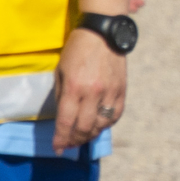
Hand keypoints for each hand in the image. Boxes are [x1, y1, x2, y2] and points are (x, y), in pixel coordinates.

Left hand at [52, 27, 125, 152]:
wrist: (103, 32)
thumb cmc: (77, 50)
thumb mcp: (61, 71)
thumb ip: (62, 95)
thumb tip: (63, 119)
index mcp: (74, 87)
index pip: (66, 122)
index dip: (61, 138)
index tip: (57, 148)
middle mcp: (93, 93)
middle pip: (84, 128)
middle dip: (74, 140)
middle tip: (69, 144)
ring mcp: (110, 92)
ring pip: (101, 125)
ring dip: (90, 135)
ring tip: (82, 137)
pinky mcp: (121, 90)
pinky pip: (115, 115)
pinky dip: (106, 124)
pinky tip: (98, 125)